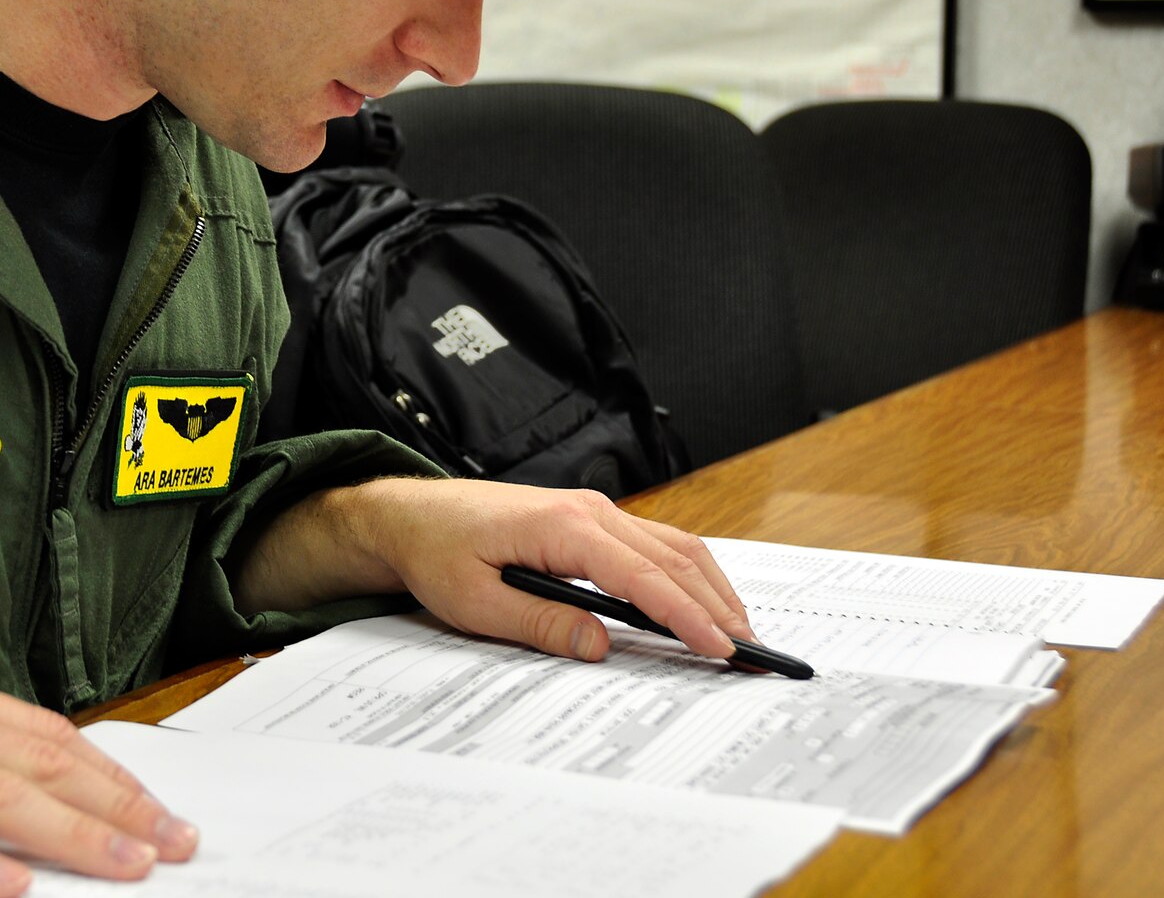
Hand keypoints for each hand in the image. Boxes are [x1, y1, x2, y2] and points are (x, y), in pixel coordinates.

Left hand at [237, 477, 754, 662]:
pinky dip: (685, 575)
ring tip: (739, 633)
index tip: (721, 648)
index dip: (686, 615)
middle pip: (673, 558)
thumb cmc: (437, 552)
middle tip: (753, 652)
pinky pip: (652, 545)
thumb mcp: (475, 601)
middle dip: (717, 605)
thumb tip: (600, 645)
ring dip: (710, 588)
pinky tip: (700, 603)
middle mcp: (588, 511)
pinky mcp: (589, 521)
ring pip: (671, 547)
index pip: (642, 576)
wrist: (410, 514)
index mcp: (563, 526)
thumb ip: (540, 623)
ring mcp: (592, 511)